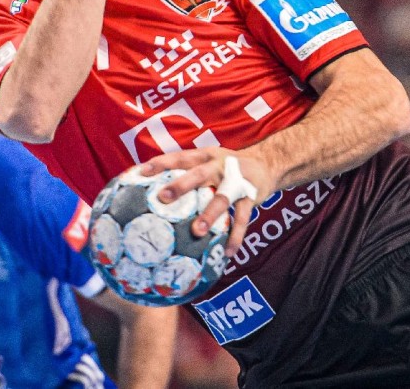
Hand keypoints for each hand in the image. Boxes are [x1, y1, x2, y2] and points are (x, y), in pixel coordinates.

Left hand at [140, 147, 275, 256]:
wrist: (268, 164)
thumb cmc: (227, 167)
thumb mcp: (209, 160)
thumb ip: (187, 172)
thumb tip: (152, 190)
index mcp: (205, 156)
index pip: (180, 157)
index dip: (161, 163)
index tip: (141, 172)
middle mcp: (219, 165)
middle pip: (198, 174)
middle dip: (181, 185)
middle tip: (163, 198)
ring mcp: (237, 181)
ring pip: (222, 198)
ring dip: (210, 214)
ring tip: (197, 231)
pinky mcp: (251, 196)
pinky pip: (242, 219)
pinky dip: (235, 236)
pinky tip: (228, 253)